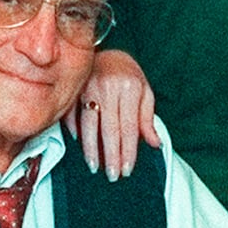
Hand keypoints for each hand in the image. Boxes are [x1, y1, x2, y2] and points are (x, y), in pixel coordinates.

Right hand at [67, 49, 157, 179]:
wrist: (108, 52)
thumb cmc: (129, 75)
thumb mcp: (145, 92)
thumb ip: (147, 118)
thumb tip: (154, 143)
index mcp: (129, 89)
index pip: (129, 127)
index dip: (128, 151)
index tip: (127, 170)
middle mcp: (108, 88)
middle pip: (109, 129)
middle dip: (111, 156)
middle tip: (112, 175)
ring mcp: (88, 87)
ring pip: (88, 125)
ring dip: (91, 149)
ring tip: (95, 166)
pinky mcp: (74, 88)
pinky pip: (72, 113)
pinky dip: (74, 130)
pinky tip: (78, 144)